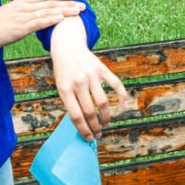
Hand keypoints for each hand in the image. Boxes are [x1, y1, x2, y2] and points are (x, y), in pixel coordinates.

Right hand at [0, 0, 83, 55]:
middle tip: (83, 4)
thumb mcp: (10, 6)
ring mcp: (21, 17)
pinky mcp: (19, 28)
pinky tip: (60, 18)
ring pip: (46, 11)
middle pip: (49, 2)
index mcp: (22, 2)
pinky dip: (49, 19)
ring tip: (77, 11)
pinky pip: (37, 22)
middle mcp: (24, 7)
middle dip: (67, 2)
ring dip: (63, 11)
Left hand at [50, 18, 129, 141]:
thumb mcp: (60, 86)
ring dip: (106, 116)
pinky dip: (122, 96)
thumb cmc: (63, 71)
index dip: (83, 130)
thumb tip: (83, 125)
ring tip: (106, 124)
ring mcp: (91, 75)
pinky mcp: (102, 69)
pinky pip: (115, 84)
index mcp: (65, 89)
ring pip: (103, 102)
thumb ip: (70, 102)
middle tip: (98, 133)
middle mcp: (78, 82)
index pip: (76, 116)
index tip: (88, 138)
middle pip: (90, 112)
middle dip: (95, 126)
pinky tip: (123, 106)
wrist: (67, 47)